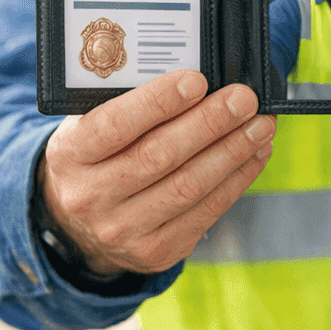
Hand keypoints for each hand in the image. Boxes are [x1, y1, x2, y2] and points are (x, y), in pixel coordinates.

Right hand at [41, 70, 275, 275]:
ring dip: (233, 151)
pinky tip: (255, 154)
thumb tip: (196, 78)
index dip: (158, 102)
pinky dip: (238, 179)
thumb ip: (129, 103)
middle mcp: (90, 196)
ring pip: (189, 186)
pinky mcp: (156, 251)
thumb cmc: (98, 157)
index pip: (113, 125)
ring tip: (261, 124)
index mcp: (69, 155)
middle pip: (159, 156)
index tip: (197, 80)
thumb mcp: (90, 126)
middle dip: (210, 123)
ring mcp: (121, 229)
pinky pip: (206, 212)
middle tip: (244, 99)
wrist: (79, 225)